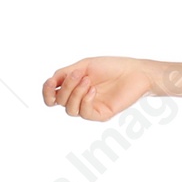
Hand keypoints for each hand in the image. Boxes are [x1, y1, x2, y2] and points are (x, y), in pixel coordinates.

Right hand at [41, 56, 155, 121]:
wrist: (134, 72)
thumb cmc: (111, 67)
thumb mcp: (84, 66)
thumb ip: (65, 74)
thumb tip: (50, 82)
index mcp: (73, 88)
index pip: (52, 96)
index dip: (46, 92)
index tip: (50, 82)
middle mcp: (79, 99)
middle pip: (59, 101)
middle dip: (66, 87)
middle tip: (79, 74)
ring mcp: (89, 108)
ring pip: (70, 110)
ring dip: (75, 93)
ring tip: (88, 80)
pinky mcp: (100, 115)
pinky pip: (84, 113)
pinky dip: (85, 100)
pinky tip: (93, 90)